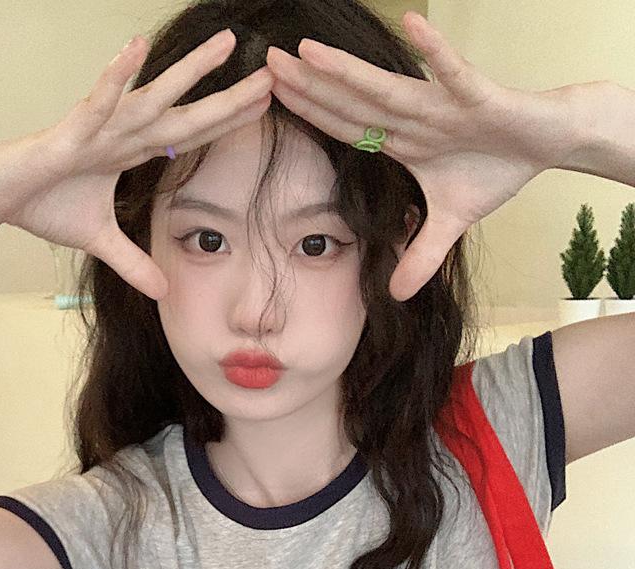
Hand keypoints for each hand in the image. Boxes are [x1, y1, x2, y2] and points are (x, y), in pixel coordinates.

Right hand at [0, 30, 273, 300]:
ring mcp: (97, 128)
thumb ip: (133, 263)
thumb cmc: (42, 206)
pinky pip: (96, 103)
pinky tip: (136, 49)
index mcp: (130, 149)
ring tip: (226, 45)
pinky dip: (115, 78)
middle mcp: (122, 131)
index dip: (227, 120)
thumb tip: (163, 293)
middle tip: (273, 72)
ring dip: (189, 71)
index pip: (190, 133)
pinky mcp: (67, 135)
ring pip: (152, 96)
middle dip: (229, 95)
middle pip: (187, 112)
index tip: (266, 105)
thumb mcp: (99, 242)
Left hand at [266, 11, 578, 301]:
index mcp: (403, 140)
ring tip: (310, 52)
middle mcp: (414, 117)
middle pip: (353, 102)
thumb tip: (397, 295)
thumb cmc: (496, 168)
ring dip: (350, 72)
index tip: (271, 99)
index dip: (310, 114)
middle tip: (267, 64)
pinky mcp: (480, 96)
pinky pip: (455, 73)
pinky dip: (436, 54)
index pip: (347, 126)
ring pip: (388, 88)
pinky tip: (412, 26)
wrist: (547, 140)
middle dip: (311, 86)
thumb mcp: (452, 223)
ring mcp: (443, 105)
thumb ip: (421, 255)